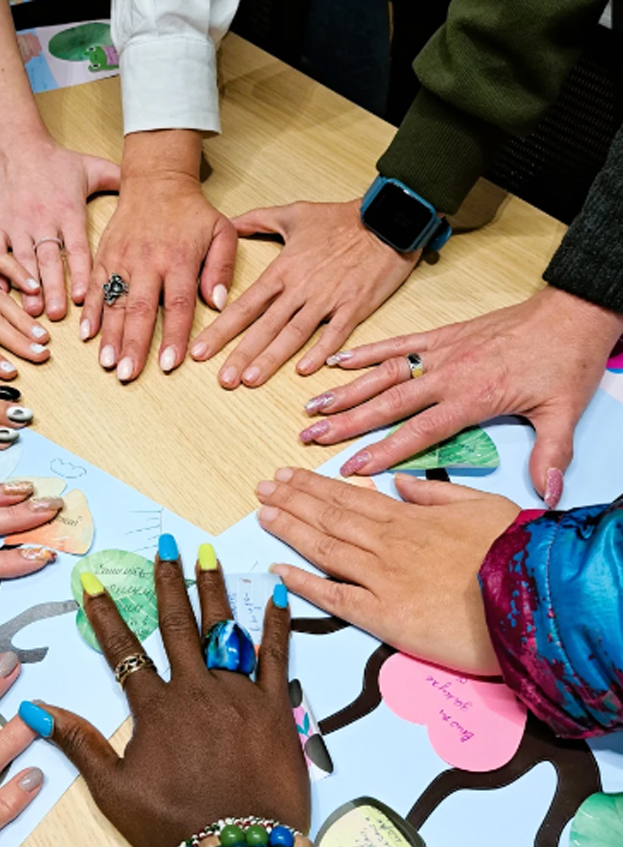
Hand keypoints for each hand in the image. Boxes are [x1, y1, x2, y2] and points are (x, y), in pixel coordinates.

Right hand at [0, 135, 119, 318]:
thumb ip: (116, 180)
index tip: (84, 297)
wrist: (12, 142)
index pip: (77, 248)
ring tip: (33, 310)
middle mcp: (42, 220)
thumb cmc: (53, 160)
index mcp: (68, 212)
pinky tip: (2, 293)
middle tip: (56, 314)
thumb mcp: (89, 167)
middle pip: (49, 260)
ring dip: (28, 287)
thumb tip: (146, 183)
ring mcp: (17, 224)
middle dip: (54, 288)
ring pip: (23, 261)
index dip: (81, 273)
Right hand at [19, 539, 307, 846]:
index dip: (104, 613)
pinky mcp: (274, 707)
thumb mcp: (114, 790)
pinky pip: (276, 655)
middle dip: (167, 580)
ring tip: (206, 553)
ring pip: (222, 629)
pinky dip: (276, 621)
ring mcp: (238, 694)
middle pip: (176, 623)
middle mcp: (195, 689)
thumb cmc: (173, 827)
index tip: (91, 581)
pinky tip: (278, 591)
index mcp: (156, 707)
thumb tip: (36, 708)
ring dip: (213, 588)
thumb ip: (79, 742)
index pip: (123, 648)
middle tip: (165, 545)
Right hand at [81, 131, 237, 381]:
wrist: (156, 180)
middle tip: (127, 373)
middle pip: (140, 309)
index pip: (177, 305)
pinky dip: (89, 312)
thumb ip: (222, 267)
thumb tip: (217, 302)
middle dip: (133, 344)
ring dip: (109, 335)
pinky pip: (94, 287)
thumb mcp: (221, 231)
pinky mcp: (104, 255)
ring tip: (107, 363)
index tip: (169, 364)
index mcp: (179, 258)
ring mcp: (122, 258)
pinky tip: (86, 335)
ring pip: (114, 302)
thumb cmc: (191, 212)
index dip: (173, 336)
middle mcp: (148, 261)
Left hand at [190, 200, 417, 387]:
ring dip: (272, 358)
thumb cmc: (342, 218)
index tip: (201, 351)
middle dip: (241, 354)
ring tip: (252, 380)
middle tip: (223, 380)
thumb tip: (228, 220)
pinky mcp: (355, 306)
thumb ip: (256, 220)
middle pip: (264, 326)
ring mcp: (327, 299)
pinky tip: (304, 370)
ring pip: (294, 333)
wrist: (389, 218)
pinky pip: (335, 333)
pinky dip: (321, 351)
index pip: (244, 305)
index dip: (221, 329)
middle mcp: (300, 288)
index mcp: (283, 270)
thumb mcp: (294, 213)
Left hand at [257, 469, 521, 674]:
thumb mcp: (481, 506)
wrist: (535, 602)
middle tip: (261, 488)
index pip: (348, 496)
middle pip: (328, 516)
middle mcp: (387, 544)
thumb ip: (434, 494)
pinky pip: (334, 596)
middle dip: (290, 500)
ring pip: (323, 547)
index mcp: (408, 518)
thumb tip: (399, 482)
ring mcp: (381, 578)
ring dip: (288, 529)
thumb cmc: (515, 555)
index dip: (312, 485)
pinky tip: (278, 570)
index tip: (287, 476)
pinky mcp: (384, 616)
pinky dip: (302, 583)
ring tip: (261, 513)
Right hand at [301, 287, 622, 504]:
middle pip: (387, 403)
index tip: (351, 468)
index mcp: (472, 396)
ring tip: (313, 406)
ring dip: (346, 390)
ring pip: (384, 374)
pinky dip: (365, 352)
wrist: (573, 312)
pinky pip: (397, 343)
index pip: (418, 431)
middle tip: (311, 438)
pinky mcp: (442, 335)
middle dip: (346, 423)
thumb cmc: (566, 359)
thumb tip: (548, 497)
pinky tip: (337, 361)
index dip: (382, 451)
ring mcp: (441, 351)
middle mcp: (448, 374)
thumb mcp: (565, 411)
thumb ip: (551, 455)